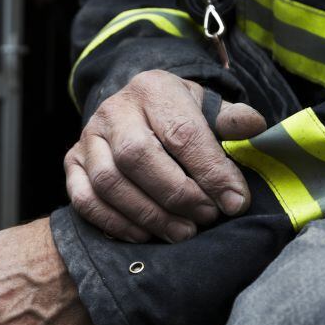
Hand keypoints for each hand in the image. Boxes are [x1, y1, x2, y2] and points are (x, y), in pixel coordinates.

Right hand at [65, 69, 266, 243]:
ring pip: (108, 182)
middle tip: (206, 217)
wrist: (134, 111)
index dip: (210, 171)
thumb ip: (230, 120)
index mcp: (152, 89)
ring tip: (182, 232)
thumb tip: (254, 130)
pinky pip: (84, 200)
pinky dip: (114, 223)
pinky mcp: (71, 164)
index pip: (181, 132)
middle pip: (137, 157)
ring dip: (148, 214)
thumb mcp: (206, 107)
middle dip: (176, 194)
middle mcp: (113, 111)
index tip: (234, 201)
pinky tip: (144, 235)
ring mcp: (87, 138)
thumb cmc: (176, 115)